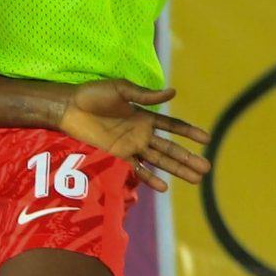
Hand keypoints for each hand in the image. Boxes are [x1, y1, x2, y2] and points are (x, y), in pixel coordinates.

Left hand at [58, 81, 211, 191]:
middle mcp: (140, 133)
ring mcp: (130, 146)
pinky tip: (164, 187)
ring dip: (177, 170)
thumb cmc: (93, 94)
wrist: (68, 107)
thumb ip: (145, 94)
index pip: (172, 125)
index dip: (189, 131)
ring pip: (159, 161)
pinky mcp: (117, 156)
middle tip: (207, 168)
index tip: (207, 139)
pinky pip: (137, 169)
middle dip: (188, 158)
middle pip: (170, 147)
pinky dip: (150, 178)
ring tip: (196, 180)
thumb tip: (174, 92)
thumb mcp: (120, 88)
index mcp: (143, 115)